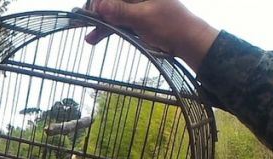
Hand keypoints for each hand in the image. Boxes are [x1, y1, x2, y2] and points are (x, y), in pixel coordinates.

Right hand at [83, 0, 218, 70]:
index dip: (100, 2)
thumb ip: (120, 11)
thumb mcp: (143, 17)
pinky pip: (117, 21)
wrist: (187, 41)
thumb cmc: (171, 25)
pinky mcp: (135, 18)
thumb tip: (100, 5)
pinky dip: (107, 29)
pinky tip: (94, 38)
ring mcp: (135, 6)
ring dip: (100, 24)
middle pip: (110, 1)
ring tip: (88, 38)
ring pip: (112, 12)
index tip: (90, 12)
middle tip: (84, 24)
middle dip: (97, 12)